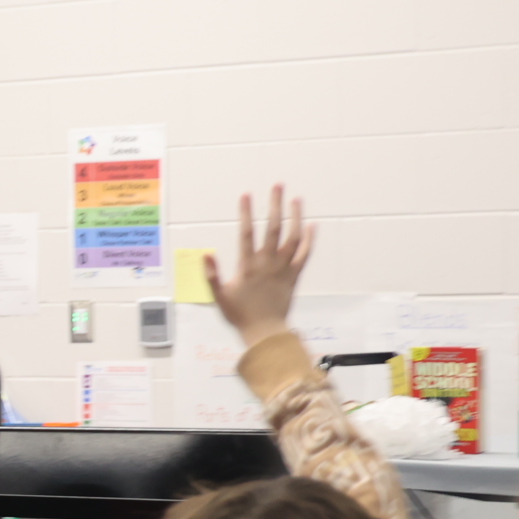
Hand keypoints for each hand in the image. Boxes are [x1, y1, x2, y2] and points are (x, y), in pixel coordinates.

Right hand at [206, 185, 314, 350]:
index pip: (247, 234)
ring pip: (293, 237)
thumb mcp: (219, 297)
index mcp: (248, 267)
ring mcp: (283, 268)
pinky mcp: (294, 276)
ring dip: (295, 217)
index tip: (246, 195)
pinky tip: (311, 225)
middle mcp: (268, 263)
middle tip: (278, 186)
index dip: (246, 213)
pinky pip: (304, 254)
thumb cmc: (240, 315)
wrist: (265, 332)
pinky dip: (309, 239)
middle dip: (275, 205)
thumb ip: (211, 275)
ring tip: (296, 199)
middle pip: (274, 228)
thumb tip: (206, 254)